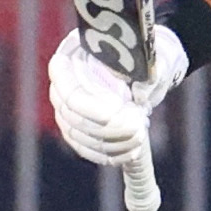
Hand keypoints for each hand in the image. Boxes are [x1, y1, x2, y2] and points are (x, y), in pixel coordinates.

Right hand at [49, 22, 185, 167]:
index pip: (69, 87)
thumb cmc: (144, 58)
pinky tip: (132, 153)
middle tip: (139, 127)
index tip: (121, 108)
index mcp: (72, 56)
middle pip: (73, 115)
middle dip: (109, 127)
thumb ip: (144, 72)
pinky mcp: (76, 130)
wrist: (143, 70)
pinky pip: (85, 148)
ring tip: (140, 136)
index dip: (92, 105)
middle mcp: (62, 84)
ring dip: (112, 142)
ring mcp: (65, 109)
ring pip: (78, 135)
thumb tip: (139, 95)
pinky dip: (108, 155)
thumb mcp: (148, 57)